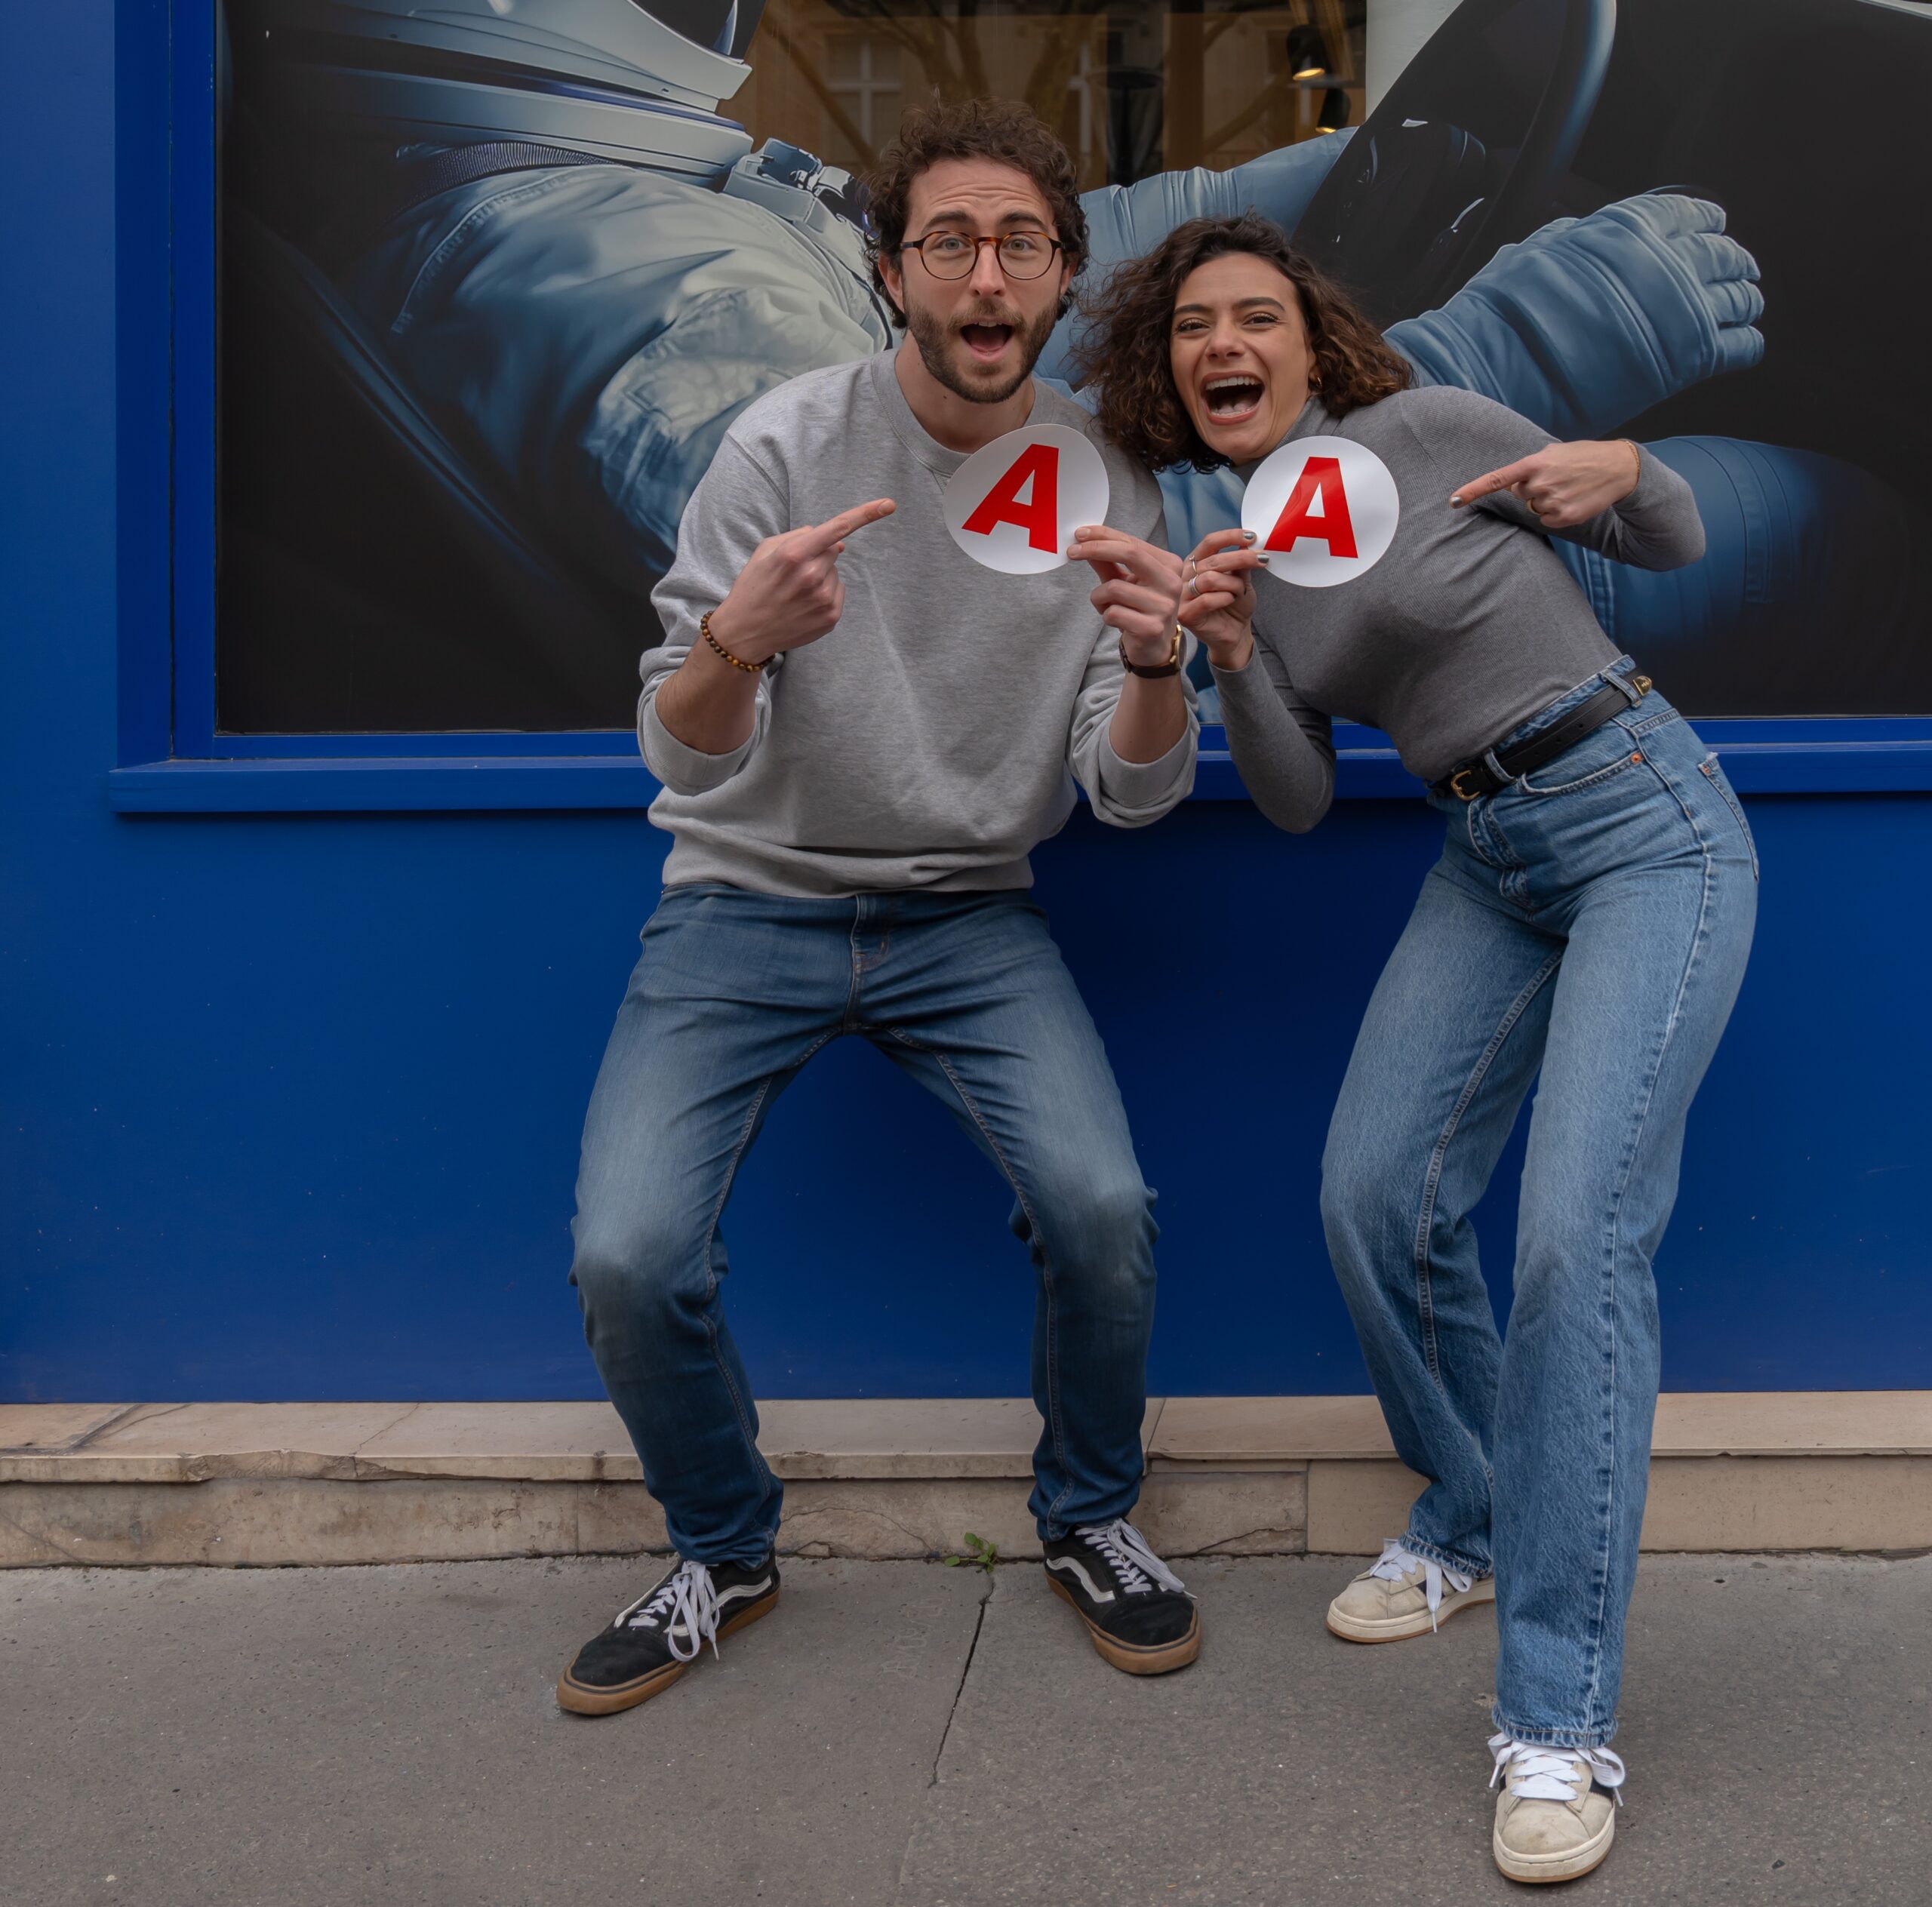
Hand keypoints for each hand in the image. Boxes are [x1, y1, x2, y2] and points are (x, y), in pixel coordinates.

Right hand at [706, 499, 895, 663]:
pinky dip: (825, 593)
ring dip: (821, 576)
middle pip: (832, 550)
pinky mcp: (831, 617)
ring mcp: (823, 598)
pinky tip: (804, 604)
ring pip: (835, 572)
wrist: (745, 632)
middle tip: (793, 573)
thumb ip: (800, 536)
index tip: (888, 504)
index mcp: (793, 554)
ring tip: (795, 592)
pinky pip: (838, 591)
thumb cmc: (754, 586)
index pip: (837, 528)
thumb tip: (838, 541)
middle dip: (818, 555)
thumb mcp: (766, 550)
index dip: (865, 514)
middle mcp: (812, 575)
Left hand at [1068, 525, 1185, 667]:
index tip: (1079, 534)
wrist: (1153, 648)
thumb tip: (1084, 540)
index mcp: (1169, 565)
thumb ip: (1108, 562)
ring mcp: (1164, 606)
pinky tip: (1116, 621)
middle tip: (1071, 552)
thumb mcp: (1124, 581)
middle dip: (1096, 549)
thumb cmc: (1139, 609)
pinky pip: (1113, 613)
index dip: (1103, 535)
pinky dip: (1105, 615)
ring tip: (1107, 606)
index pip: (1132, 543)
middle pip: (1129, 554)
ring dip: (1099, 596)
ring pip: (1113, 588)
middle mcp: (1171, 583)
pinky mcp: (1151, 628)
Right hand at [1176, 529, 1265, 670]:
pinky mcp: (1186, 615)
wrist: (1235, 633)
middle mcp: (1185, 576)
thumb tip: (1247, 543)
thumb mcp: (1241, 579)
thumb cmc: (1235, 605)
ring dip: (1233, 584)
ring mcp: (1182, 596)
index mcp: (1196, 563)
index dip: (1230, 537)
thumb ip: (1241, 563)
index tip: (1251, 537)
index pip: (1209, 543)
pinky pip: (1207, 600)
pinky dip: (1225, 598)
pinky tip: (1230, 601)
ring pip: (1210, 579)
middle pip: (1213, 560)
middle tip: (1262, 560)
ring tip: (1239, 592)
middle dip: (1241, 558)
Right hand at [1389, 193, 1762, 439]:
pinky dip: (1745, 344)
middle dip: (1730, 263)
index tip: (1712, 228)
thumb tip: (1579, 232)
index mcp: (1631, 227)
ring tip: (1744, 308)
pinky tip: (1742, 346)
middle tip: (1735, 272)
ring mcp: (1683, 311)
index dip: (1705, 222)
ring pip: (1738, 299)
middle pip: (1721, 255)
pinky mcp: (1689, 359)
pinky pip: (1740, 346)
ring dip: (1743, 302)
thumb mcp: (1534, 250)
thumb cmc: (1505, 313)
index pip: (1689, 213)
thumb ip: (1571, 237)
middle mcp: (1666, 262)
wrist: (1500, 368)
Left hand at [1450, 439, 1640, 529]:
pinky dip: (1555, 512)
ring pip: (1533, 507)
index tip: (1453, 501)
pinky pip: (1546, 519)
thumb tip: (1511, 487)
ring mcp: (1551, 501)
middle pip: (1519, 494)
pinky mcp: (1563, 517)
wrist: (1619, 468)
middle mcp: (1539, 483)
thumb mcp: (1555, 453)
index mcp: (1535, 463)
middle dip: (1532, 488)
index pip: (1496, 479)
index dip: (1473, 491)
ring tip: (1568, 487)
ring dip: (1545, 500)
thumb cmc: (1584, 457)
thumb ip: (1530, 467)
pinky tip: (1572, 499)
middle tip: (1557, 478)